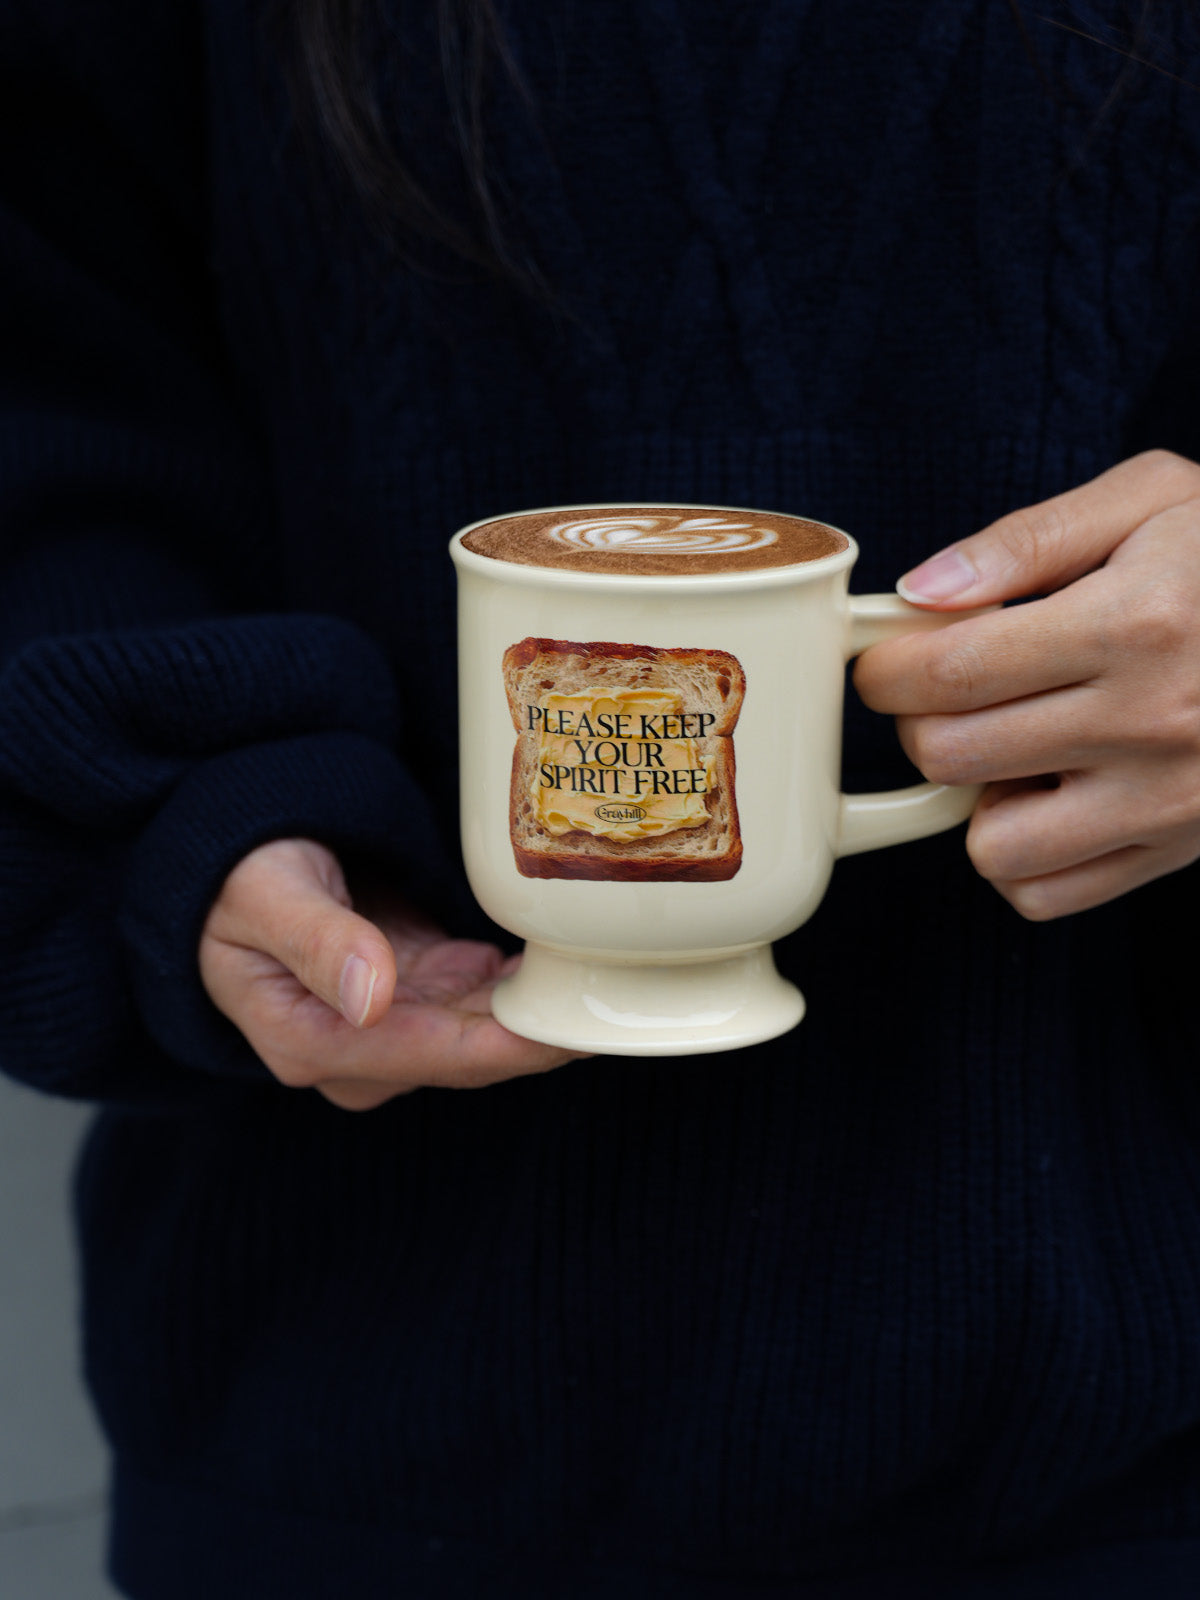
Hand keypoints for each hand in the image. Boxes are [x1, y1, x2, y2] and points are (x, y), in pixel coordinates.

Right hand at [198, 837, 579, 1108]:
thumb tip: (372, 998)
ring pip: (484, 1034)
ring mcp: (389, 1032)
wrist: (230, 869)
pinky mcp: (414, 1002)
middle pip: (470, 1055)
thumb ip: (318, 940)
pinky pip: (481, 1005)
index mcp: (309, 1041)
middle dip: (543, 1034)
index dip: (510, 1048)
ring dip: (541, 1011)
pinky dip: (523, 987)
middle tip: (620, 999)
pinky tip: (568, 961)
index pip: (431, 1055)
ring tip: (612, 977)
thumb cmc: (238, 875)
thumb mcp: (265, 894)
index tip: (574, 1030)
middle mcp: (354, 1055)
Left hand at [853, 450, 1199, 919]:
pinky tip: (1047, 793)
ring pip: (988, 844)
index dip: (885, 667)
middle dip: (919, 718)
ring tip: (1010, 743)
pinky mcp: (1178, 850)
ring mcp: (1168, 801)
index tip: (886, 656)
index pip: (947, 671)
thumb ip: (1028, 538)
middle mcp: (1151, 723)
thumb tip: (921, 590)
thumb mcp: (1152, 499)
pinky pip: (1045, 894)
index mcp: (1134, 624)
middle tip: (948, 688)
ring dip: (972, 796)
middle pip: (949, 755)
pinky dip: (1020, 855)